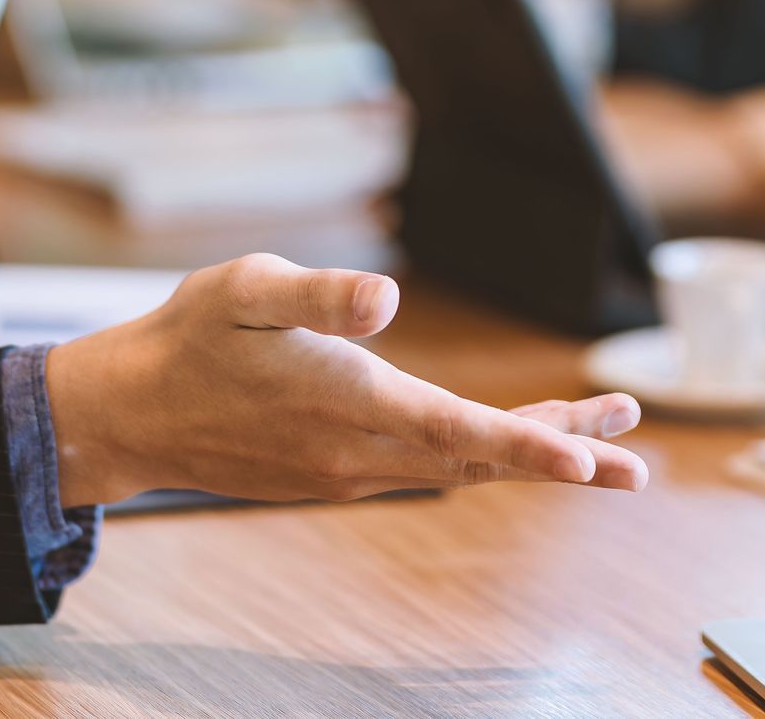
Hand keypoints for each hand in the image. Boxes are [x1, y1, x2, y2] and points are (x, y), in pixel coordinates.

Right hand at [44, 254, 648, 507]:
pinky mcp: (337, 475)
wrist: (131, 412)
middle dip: (561, 455)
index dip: (532, 444)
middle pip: (479, 457)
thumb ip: (319, 294)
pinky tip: (499, 439)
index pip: (459, 429)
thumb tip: (387, 300)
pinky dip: (476, 453)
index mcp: (348, 401)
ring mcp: (350, 471)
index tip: (593, 461)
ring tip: (594, 438)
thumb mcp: (245, 289)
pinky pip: (426, 468)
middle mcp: (359, 451)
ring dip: (526, 451)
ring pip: (457, 465)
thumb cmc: (190, 336)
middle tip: (633, 456)